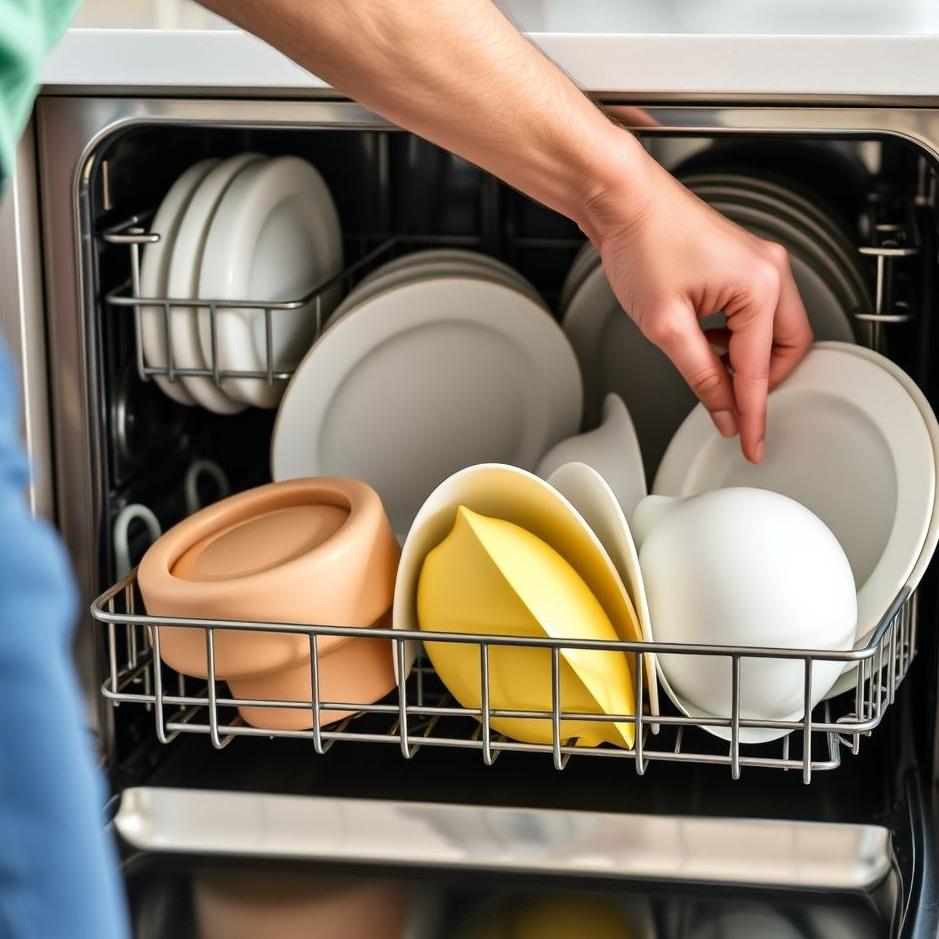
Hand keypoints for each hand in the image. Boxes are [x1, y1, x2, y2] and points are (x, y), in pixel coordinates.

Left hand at [581, 142, 813, 463]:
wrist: (622, 201)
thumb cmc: (642, 243)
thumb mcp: (666, 326)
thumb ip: (700, 375)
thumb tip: (723, 410)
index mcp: (760, 287)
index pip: (760, 370)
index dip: (753, 414)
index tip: (752, 443)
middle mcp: (770, 271)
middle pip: (788, 349)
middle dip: (763, 381)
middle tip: (733, 407)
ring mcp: (760, 263)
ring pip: (774, 331)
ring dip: (748, 358)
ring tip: (709, 368)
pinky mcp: (742, 263)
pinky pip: (756, 312)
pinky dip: (737, 336)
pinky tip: (707, 342)